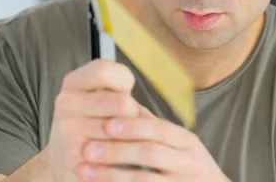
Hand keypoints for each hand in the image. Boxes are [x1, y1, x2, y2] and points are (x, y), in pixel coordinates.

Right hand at [40, 59, 146, 181]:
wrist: (60, 161)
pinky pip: (116, 153)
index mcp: (73, 83)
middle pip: (122, 103)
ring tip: (122, 139)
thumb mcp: (98, 98)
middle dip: (133, 114)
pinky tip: (120, 158)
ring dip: (131, 137)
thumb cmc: (90, 124)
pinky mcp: (75, 156)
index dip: (124, 80)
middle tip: (128, 121)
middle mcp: (66, 103)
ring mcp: (68, 130)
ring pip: (122, 130)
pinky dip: (125, 158)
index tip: (126, 89)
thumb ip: (118, 90)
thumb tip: (137, 111)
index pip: (104, 71)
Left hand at [78, 112, 230, 181]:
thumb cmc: (188, 166)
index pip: (161, 129)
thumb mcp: (178, 144)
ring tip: (86, 170)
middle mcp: (189, 163)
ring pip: (144, 179)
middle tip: (87, 148)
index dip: (134, 126)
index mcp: (188, 142)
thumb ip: (152, 126)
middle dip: (117, 150)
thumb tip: (124, 101)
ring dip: (112, 174)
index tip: (106, 124)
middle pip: (151, 153)